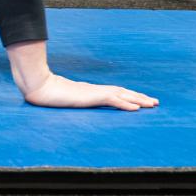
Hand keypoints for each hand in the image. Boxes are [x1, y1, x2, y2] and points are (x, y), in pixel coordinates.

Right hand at [20, 73, 157, 111]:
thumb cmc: (47, 93)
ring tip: (152, 104)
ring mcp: (94, 92)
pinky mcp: (91, 96)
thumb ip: (71, 98)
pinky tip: (136, 108)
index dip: (129, 96)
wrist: (39, 87)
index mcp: (90, 91)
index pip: (115, 92)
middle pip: (123, 92)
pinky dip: (126, 103)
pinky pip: (113, 100)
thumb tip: (72, 100)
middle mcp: (95, 90)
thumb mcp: (63, 98)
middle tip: (155, 102)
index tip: (141, 101)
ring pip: (122, 95)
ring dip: (138, 100)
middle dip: (140, 97)